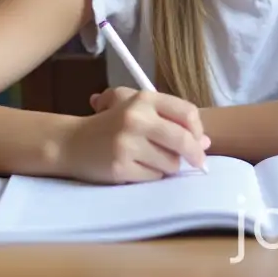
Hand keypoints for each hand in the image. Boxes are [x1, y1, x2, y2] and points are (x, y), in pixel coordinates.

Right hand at [59, 88, 209, 183]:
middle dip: (195, 154)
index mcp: (144, 99)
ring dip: (167, 166)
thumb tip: (206, 142)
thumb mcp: (135, 108)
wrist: (71, 142)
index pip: (187, 112)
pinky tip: (136, 168)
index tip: (199, 141)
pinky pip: (153, 177)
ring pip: (170, 163)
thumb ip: (170, 119)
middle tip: (198, 162)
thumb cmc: (108, 123)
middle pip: (183, 140)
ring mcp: (127, 143)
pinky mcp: (120, 167)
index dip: (198, 130)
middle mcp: (136, 118)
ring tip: (150, 159)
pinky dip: (150, 176)